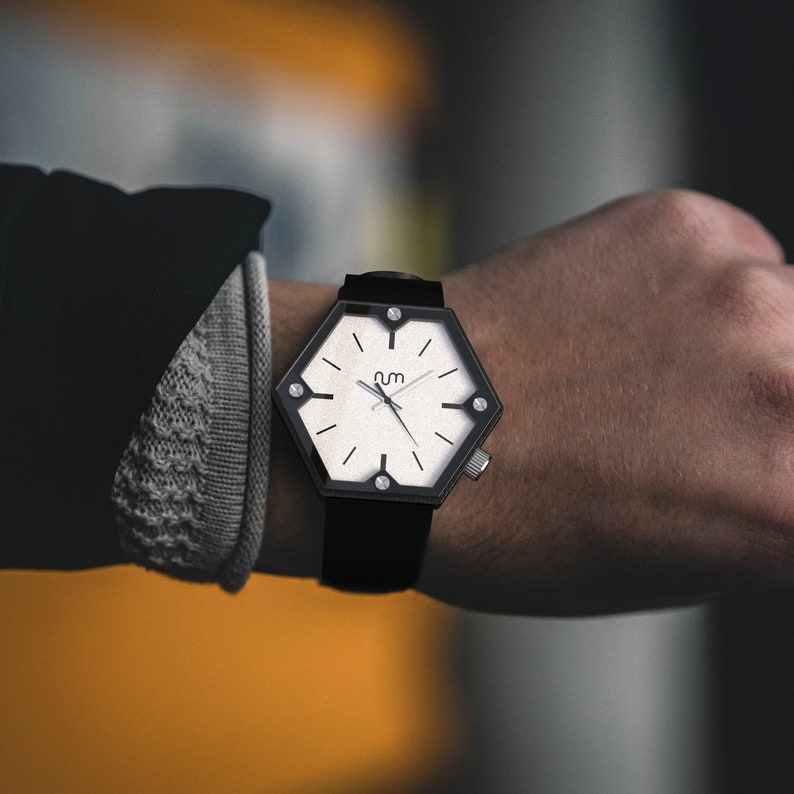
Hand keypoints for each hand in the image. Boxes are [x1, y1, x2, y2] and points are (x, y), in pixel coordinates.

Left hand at [263, 190, 793, 616]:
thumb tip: (786, 467)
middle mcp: (783, 374)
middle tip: (722, 426)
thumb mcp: (672, 567)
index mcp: (785, 496)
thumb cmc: (514, 522)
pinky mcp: (682, 222)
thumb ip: (769, 513)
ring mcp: (734, 284)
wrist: (400, 419)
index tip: (766, 475)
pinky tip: (630, 321)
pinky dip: (707, 292)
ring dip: (756, 347)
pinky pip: (740, 255)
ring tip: (665, 375)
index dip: (787, 484)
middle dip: (785, 412)